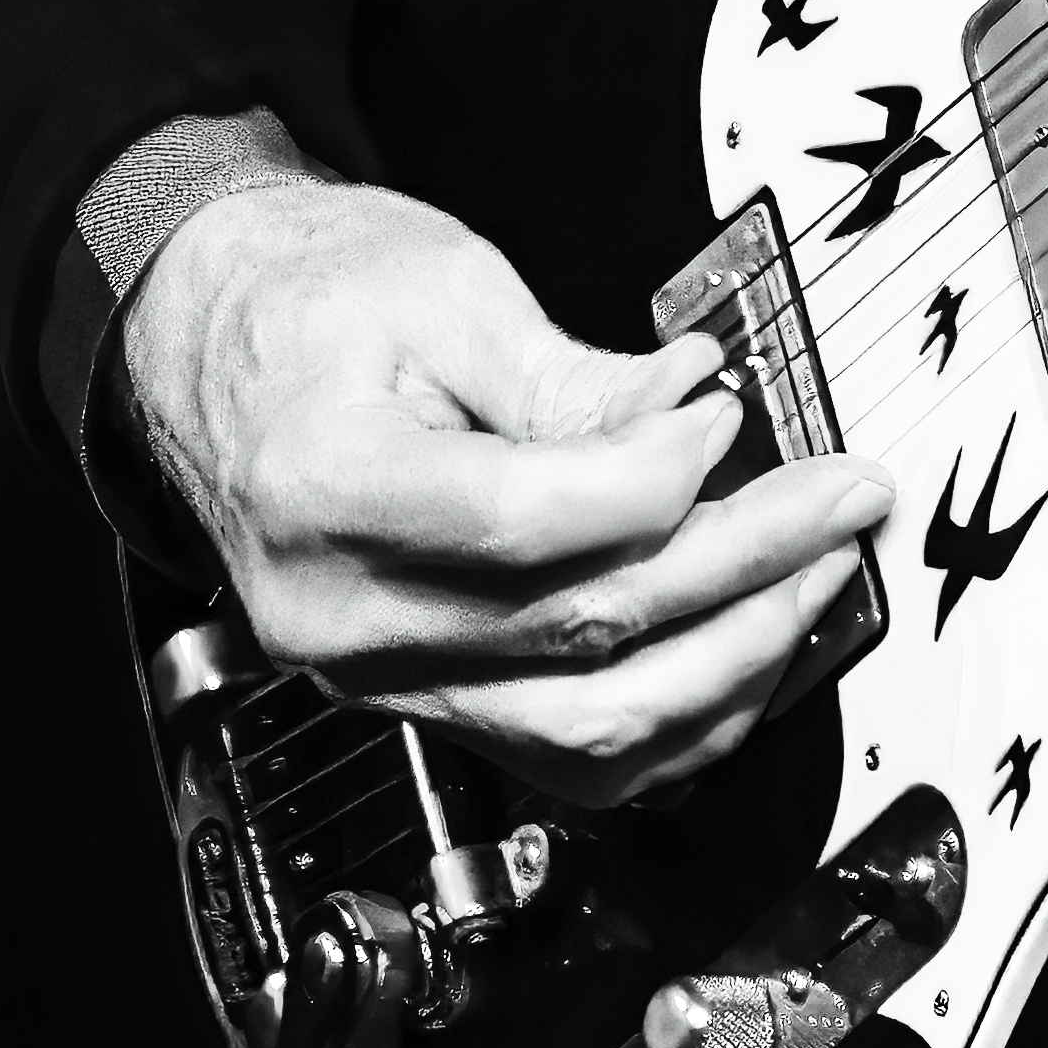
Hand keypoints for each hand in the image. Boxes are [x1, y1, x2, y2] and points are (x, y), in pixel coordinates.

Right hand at [121, 172, 892, 807]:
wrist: (208, 342)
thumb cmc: (304, 301)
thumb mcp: (442, 290)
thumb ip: (576, 377)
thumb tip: (698, 415)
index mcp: (325, 490)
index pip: (537, 522)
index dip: (666, 471)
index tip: (735, 411)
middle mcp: (343, 617)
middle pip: (586, 632)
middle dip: (747, 565)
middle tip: (839, 499)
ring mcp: (377, 680)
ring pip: (591, 730)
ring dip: (733, 660)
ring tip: (814, 573)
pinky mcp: (417, 702)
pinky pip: (568, 757)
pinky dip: (676, 721)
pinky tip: (745, 652)